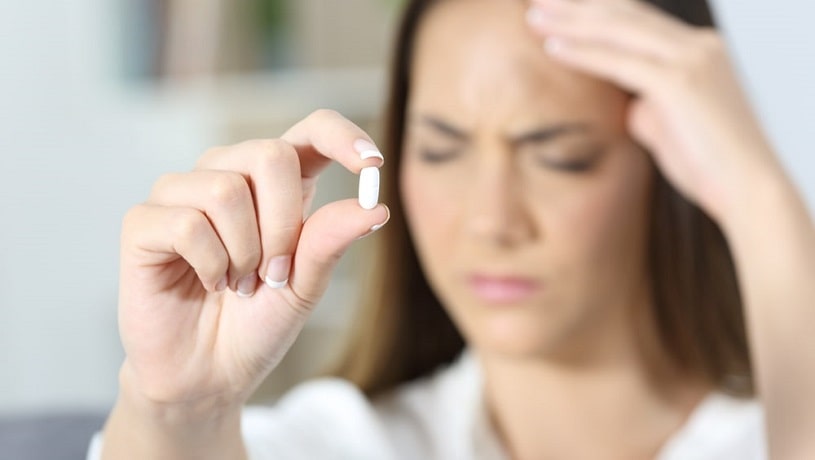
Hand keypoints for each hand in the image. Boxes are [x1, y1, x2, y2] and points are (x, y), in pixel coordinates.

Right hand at [117, 110, 388, 410]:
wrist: (209, 374)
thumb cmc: (258, 323)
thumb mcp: (305, 285)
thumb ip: (330, 242)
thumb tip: (375, 208)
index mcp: (276, 183)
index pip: (311, 130)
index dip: (342, 136)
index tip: (373, 164)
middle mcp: (228, 174)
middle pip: (270, 154)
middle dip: (283, 223)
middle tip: (274, 272)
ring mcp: (182, 193)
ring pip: (226, 189)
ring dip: (244, 252)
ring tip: (239, 283)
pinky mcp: (144, 221)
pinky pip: (188, 223)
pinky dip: (210, 264)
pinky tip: (208, 284)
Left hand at [526, 0, 782, 221]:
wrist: (748, 191)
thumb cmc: (709, 165)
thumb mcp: (670, 125)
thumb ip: (646, 105)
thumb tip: (626, 103)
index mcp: (699, 51)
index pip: (639, 20)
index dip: (597, 12)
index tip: (560, 11)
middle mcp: (698, 45)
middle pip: (626, 15)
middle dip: (578, 7)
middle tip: (537, 3)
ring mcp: (692, 59)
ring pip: (619, 30)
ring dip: (572, 22)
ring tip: (534, 17)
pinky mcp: (680, 82)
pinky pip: (619, 61)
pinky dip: (583, 53)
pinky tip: (552, 48)